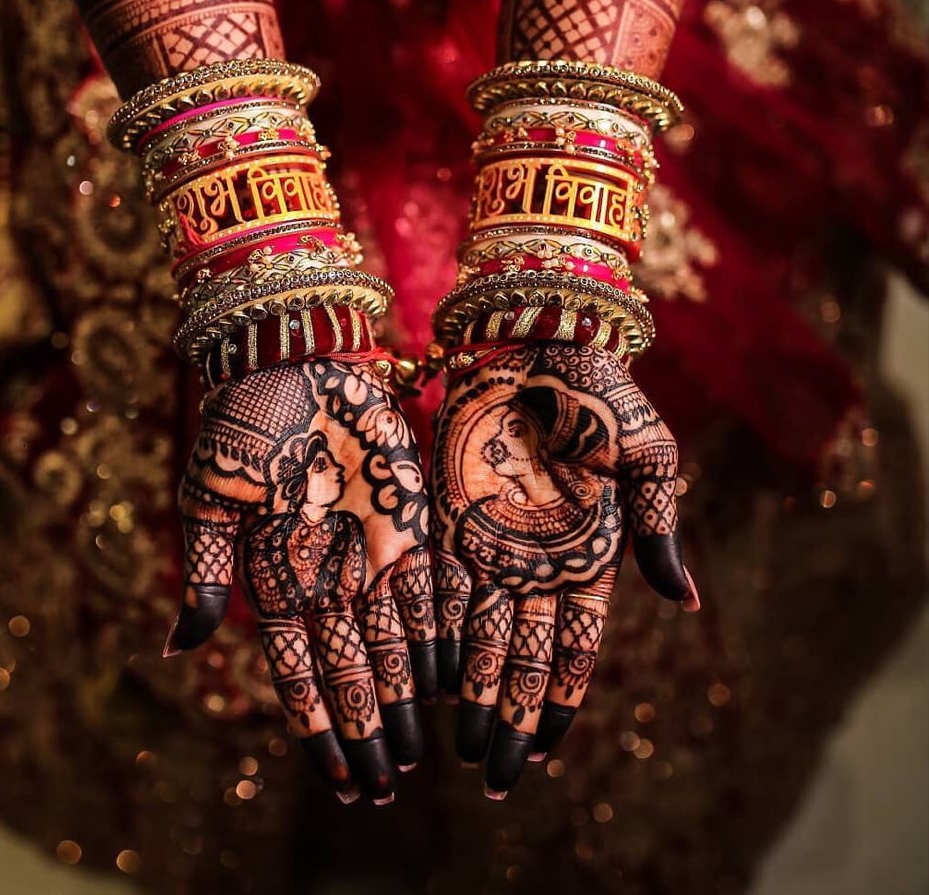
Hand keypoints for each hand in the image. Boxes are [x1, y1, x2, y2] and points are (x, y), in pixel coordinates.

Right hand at [167, 359, 436, 803]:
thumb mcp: (210, 496)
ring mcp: (370, 551)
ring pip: (394, 641)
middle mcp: (329, 576)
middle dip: (370, 728)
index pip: (299, 671)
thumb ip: (208, 569)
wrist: (294, 360)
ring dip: (407, 699)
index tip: (336, 779)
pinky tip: (453, 679)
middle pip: (352, 669)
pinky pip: (429, 587)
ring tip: (420, 753)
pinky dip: (439, 633)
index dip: (317, 727)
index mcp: (278, 578)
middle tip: (387, 785)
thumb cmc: (243, 423)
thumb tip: (180, 648)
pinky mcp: (408, 519)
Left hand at [431, 344, 696, 796]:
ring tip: (459, 745)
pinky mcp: (448, 512)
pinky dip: (433, 632)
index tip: (545, 751)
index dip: (559, 700)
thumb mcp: (647, 456)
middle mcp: (538, 556)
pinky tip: (424, 678)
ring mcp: (492, 538)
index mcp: (589, 550)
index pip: (574, 645)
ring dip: (471, 688)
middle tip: (493, 773)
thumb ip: (658, 527)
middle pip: (523, 652)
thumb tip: (685, 602)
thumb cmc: (600, 392)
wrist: (537, 335)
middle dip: (509, 713)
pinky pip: (439, 583)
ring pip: (480, 631)